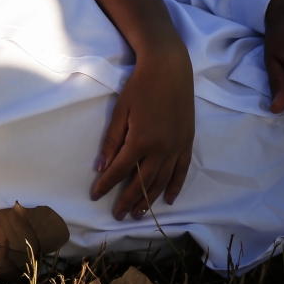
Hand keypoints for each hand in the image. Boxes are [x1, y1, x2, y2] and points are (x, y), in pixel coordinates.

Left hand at [91, 42, 195, 219]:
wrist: (169, 68)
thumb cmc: (140, 86)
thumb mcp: (120, 111)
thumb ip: (111, 141)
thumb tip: (101, 167)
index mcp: (141, 141)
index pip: (119, 170)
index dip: (106, 185)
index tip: (96, 196)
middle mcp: (161, 149)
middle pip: (142, 182)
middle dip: (128, 200)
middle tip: (117, 215)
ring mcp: (177, 147)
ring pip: (162, 181)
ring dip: (150, 199)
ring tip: (139, 213)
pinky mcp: (187, 142)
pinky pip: (182, 171)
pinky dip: (175, 187)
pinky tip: (168, 199)